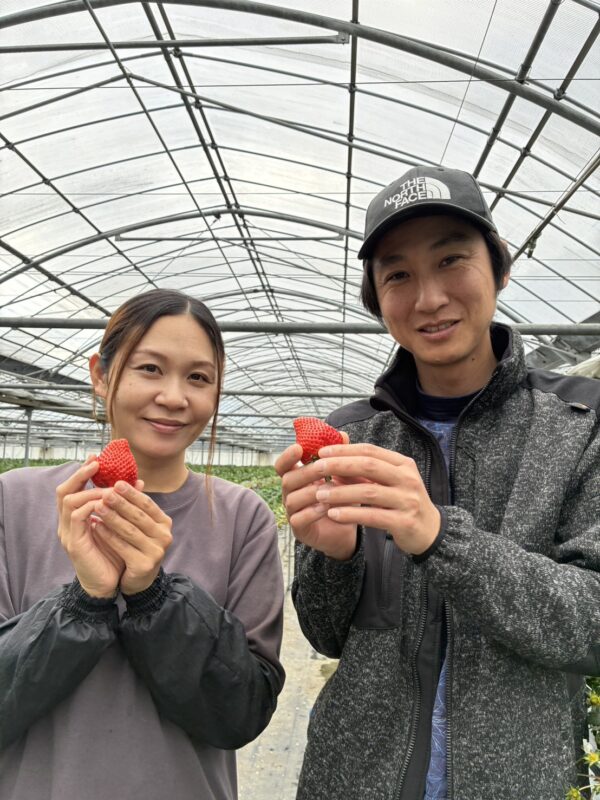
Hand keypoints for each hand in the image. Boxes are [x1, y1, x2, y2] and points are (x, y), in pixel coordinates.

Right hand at [56, 457, 123, 597]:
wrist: (108, 584)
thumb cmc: (113, 553)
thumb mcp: (119, 524)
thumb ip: (123, 504)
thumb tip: (138, 481)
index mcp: (75, 518)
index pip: (71, 489)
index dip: (81, 472)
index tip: (96, 458)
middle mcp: (67, 524)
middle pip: (63, 491)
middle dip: (80, 474)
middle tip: (97, 463)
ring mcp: (68, 533)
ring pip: (70, 501)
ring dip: (91, 490)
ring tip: (109, 487)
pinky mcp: (74, 543)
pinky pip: (78, 517)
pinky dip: (92, 506)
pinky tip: (107, 503)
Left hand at [92, 481, 172, 594]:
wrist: (139, 580)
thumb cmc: (137, 546)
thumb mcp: (140, 526)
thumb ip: (137, 506)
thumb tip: (136, 480)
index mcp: (164, 523)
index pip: (147, 504)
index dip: (132, 493)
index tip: (116, 482)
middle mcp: (164, 536)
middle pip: (139, 516)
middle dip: (121, 503)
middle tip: (105, 492)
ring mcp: (156, 551)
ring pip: (130, 531)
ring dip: (112, 518)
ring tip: (97, 507)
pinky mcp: (144, 565)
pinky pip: (123, 547)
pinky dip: (108, 536)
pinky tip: (96, 527)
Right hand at [275, 435, 358, 560]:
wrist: (346, 529)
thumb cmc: (340, 498)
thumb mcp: (343, 475)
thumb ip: (340, 456)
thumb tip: (343, 434)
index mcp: (297, 477)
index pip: (282, 465)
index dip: (287, 456)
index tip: (298, 448)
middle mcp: (290, 493)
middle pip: (287, 479)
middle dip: (306, 472)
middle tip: (324, 467)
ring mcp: (292, 512)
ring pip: (291, 499)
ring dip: (311, 492)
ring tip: (330, 489)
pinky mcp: (299, 529)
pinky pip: (298, 519)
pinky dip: (312, 512)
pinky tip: (327, 508)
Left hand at [310, 443, 440, 555]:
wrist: (431, 532)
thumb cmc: (404, 503)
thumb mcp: (388, 483)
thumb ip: (363, 473)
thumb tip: (331, 462)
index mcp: (403, 464)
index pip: (370, 451)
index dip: (345, 450)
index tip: (322, 452)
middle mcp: (407, 479)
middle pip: (369, 466)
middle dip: (339, 465)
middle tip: (317, 468)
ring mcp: (408, 500)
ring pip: (369, 491)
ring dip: (340, 492)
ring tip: (320, 494)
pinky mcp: (405, 522)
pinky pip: (372, 516)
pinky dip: (351, 514)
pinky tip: (333, 514)